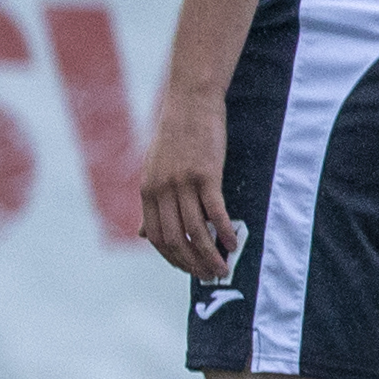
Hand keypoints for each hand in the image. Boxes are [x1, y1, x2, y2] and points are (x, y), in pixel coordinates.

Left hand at [138, 83, 237, 285]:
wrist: (190, 102)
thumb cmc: (177, 135)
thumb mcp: (155, 169)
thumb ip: (152, 204)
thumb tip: (143, 235)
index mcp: (148, 191)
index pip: (157, 237)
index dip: (173, 259)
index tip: (189, 271)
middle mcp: (161, 190)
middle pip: (175, 239)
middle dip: (193, 263)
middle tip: (212, 276)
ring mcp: (183, 182)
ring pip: (195, 230)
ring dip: (210, 254)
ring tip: (225, 267)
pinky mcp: (205, 174)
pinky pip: (215, 211)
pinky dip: (225, 231)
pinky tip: (235, 243)